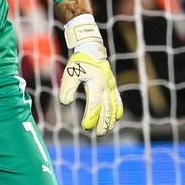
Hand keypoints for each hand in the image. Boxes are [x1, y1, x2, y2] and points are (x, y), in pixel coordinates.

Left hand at [58, 14, 121, 136]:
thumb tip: (66, 103)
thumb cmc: (78, 62)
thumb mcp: (69, 74)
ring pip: (114, 106)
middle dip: (103, 123)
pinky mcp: (112, 86)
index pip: (94, 105)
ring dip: (110, 120)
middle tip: (98, 134)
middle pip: (106, 109)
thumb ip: (66, 89)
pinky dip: (117, 111)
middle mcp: (106, 86)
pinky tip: (115, 119)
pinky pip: (117, 101)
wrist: (91, 49)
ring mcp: (111, 86)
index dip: (91, 117)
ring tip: (106, 131)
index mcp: (95, 84)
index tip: (86, 127)